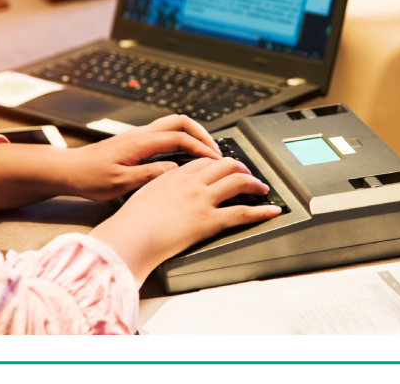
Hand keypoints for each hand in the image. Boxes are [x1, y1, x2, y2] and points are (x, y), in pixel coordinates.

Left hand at [65, 114, 222, 200]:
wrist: (69, 170)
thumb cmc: (90, 177)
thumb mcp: (120, 183)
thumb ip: (149, 175)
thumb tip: (175, 170)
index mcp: (140, 143)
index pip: (179, 138)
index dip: (200, 148)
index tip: (214, 160)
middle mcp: (141, 134)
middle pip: (181, 121)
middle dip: (202, 133)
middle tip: (215, 151)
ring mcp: (139, 135)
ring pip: (174, 124)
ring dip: (192, 134)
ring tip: (204, 151)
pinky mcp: (136, 140)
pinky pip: (165, 132)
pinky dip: (181, 138)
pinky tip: (185, 154)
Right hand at [89, 157, 281, 287]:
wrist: (129, 237)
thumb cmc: (130, 223)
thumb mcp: (141, 195)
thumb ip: (156, 188)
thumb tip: (161, 192)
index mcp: (174, 176)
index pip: (203, 161)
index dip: (218, 163)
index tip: (223, 167)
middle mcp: (191, 183)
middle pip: (224, 164)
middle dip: (241, 167)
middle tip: (248, 174)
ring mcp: (202, 199)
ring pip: (237, 181)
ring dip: (254, 183)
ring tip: (262, 188)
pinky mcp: (209, 220)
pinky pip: (242, 212)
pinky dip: (261, 211)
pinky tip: (271, 211)